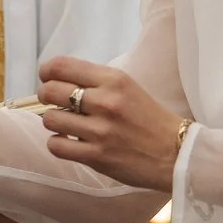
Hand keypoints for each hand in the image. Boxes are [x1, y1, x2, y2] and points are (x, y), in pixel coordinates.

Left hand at [35, 58, 187, 193]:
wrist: (177, 154)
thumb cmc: (150, 120)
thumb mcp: (128, 88)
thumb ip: (97, 82)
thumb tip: (60, 79)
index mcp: (114, 80)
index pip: (62, 66)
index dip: (47, 71)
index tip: (47, 77)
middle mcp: (106, 102)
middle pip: (51, 91)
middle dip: (45, 95)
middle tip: (52, 101)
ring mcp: (100, 131)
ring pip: (51, 119)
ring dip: (54, 122)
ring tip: (66, 124)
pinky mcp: (97, 156)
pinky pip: (57, 146)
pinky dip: (58, 144)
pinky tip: (69, 142)